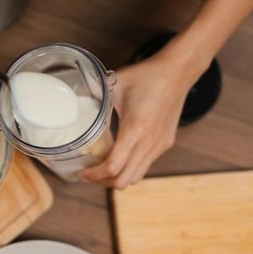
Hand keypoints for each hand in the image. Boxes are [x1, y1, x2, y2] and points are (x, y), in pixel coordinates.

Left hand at [80, 45, 204, 188]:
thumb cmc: (148, 76)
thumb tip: (73, 98)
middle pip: (124, 180)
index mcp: (135, 129)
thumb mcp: (116, 82)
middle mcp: (149, 142)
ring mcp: (159, 145)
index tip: (83, 173)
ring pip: (136, 177)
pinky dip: (129, 169)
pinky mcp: (164, 144)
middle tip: (90, 175)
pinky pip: (145, 166)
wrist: (178, 72)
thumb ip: (94, 92)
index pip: (113, 166)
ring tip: (103, 170)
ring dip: (117, 178)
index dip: (95, 175)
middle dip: (104, 182)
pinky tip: (119, 158)